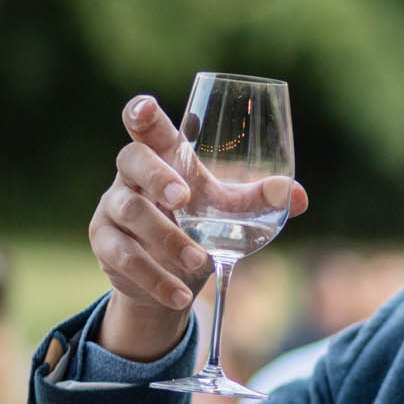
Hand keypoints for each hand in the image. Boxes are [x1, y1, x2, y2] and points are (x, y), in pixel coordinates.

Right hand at [90, 95, 308, 361]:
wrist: (170, 275)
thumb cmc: (199, 224)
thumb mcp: (228, 210)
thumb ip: (259, 200)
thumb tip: (299, 196)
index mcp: (162, 154)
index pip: (146, 126)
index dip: (141, 114)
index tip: (146, 109)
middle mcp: (131, 175)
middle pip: (131, 160)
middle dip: (157, 177)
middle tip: (183, 199)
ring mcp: (113, 206)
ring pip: (130, 212)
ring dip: (166, 238)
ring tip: (199, 263)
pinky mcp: (105, 242)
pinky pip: (123, 257)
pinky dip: (155, 277)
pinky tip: (179, 294)